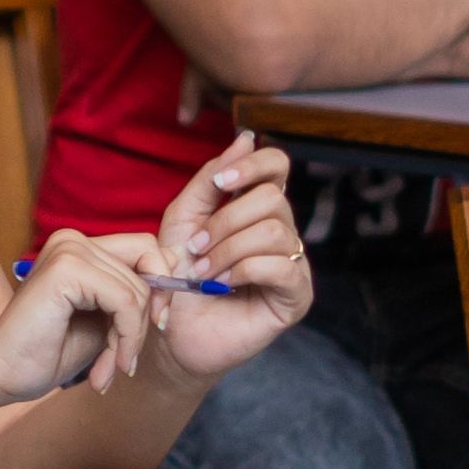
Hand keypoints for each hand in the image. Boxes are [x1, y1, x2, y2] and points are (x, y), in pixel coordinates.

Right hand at [0, 229, 174, 405]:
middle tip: (127, 361)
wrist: (2, 374)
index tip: (154, 329)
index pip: (148, 249)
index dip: (162, 287)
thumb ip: (135, 294)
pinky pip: (125, 300)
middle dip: (147, 321)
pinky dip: (125, 337)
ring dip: (132, 338)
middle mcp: (74, 239)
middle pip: (150, 266)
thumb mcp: (106, 320)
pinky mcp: (67, 268)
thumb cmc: (48, 351)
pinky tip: (109, 365)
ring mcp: (69, 249)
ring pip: (140, 289)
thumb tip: (180, 264)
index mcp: (81, 246)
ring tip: (112, 368)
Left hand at [136, 135, 310, 382]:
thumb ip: (212, 178)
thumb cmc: (177, 274)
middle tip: (196, 247)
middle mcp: (281, 230)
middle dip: (225, 221)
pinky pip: (283, 265)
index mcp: (255, 206)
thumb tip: (245, 137)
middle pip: (272, 198)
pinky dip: (245, 270)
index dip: (254, 165)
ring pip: (274, 231)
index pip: (277, 165)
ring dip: (228, 249)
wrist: (172, 330)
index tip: (222, 181)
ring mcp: (293, 262)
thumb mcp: (184, 218)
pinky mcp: (296, 296)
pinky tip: (223, 285)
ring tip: (204, 271)